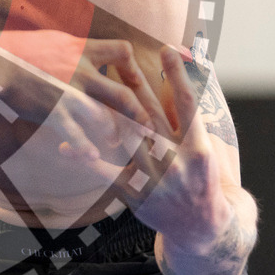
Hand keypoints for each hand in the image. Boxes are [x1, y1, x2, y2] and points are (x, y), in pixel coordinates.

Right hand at [0, 30, 163, 148]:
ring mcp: (67, 92)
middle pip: (124, 92)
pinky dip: (85, 147)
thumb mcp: (44, 40)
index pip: (122, 51)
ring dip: (117, 134)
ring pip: (107, 117)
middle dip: (139, 112)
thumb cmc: (7, 49)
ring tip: (118, 144)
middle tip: (146, 125)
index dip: (133, 68)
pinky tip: (91, 157)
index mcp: (78, 47)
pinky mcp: (52, 110)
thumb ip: (65, 48)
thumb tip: (74, 50)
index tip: (133, 81)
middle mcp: (79, 68)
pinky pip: (76, 134)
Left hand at [98, 45, 233, 252]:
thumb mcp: (206, 146)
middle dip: (135, 85)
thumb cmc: (201, 176)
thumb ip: (194, 112)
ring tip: (86, 92)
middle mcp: (177, 163)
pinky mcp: (136, 196)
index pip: (188, 105)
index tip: (167, 48)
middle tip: (118, 57)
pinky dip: (86, 160)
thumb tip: (195, 67)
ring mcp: (155, 181)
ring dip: (106, 115)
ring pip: (126, 141)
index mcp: (198, 148)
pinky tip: (67, 147)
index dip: (178, 75)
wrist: (202, 227)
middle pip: (150, 115)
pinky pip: (106, 173)